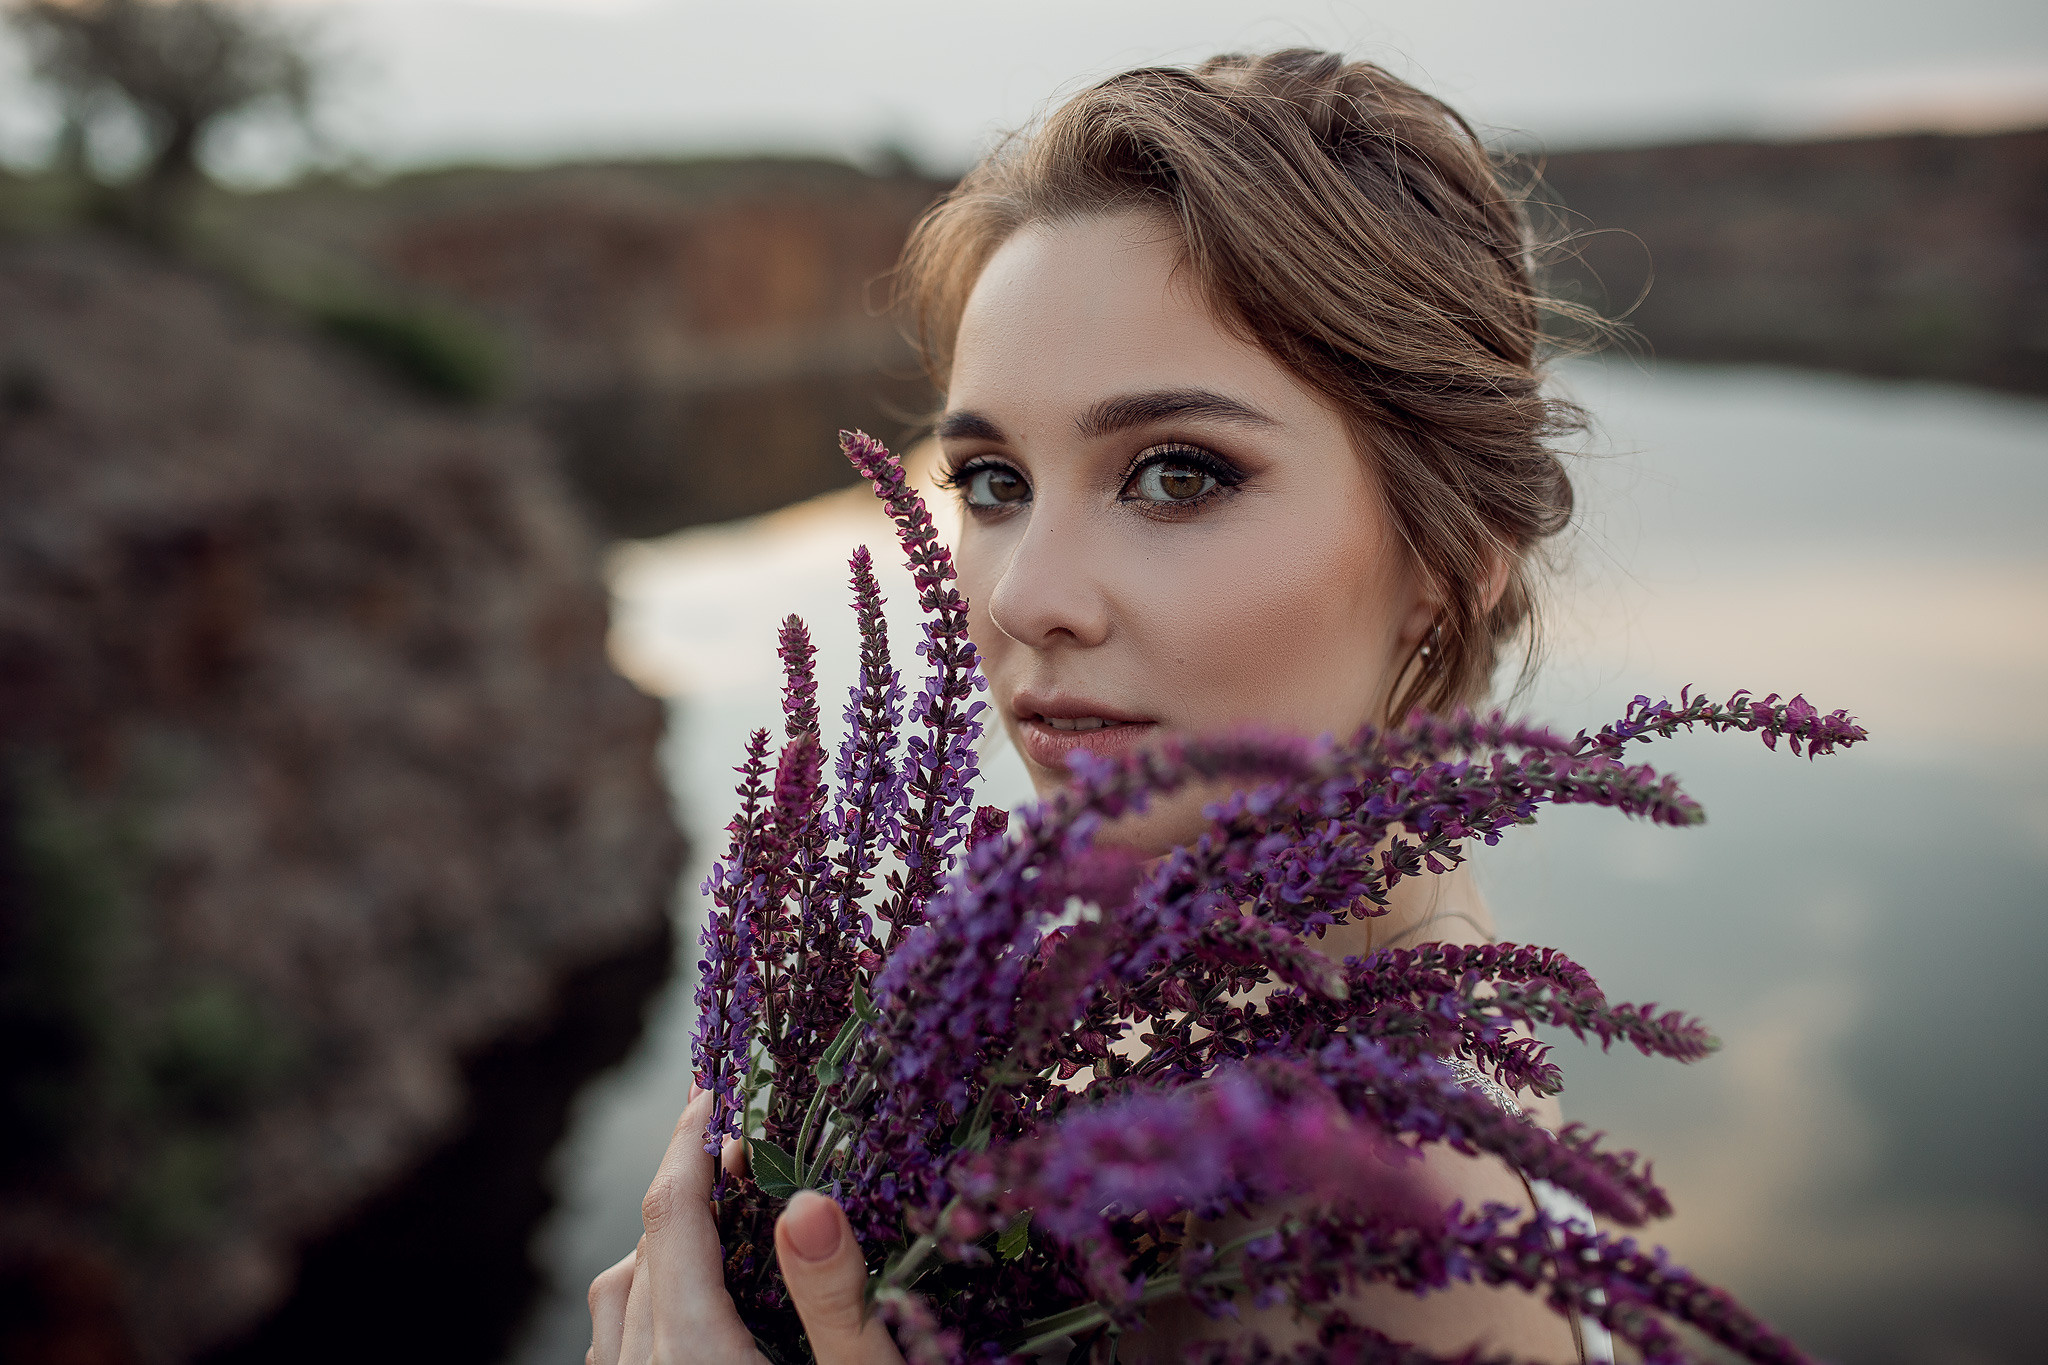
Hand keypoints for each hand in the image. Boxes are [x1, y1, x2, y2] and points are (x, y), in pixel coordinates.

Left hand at [587, 1089, 904, 1364]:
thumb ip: (832, 1300)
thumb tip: (810, 1204)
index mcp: (694, 1353)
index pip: (671, 1215)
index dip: (688, 1143)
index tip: (711, 1093)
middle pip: (648, 1250)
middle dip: (693, 1192)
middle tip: (749, 1157)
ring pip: (621, 1294)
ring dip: (663, 1248)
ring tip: (725, 1224)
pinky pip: (616, 1341)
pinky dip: (648, 1301)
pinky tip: (696, 1300)